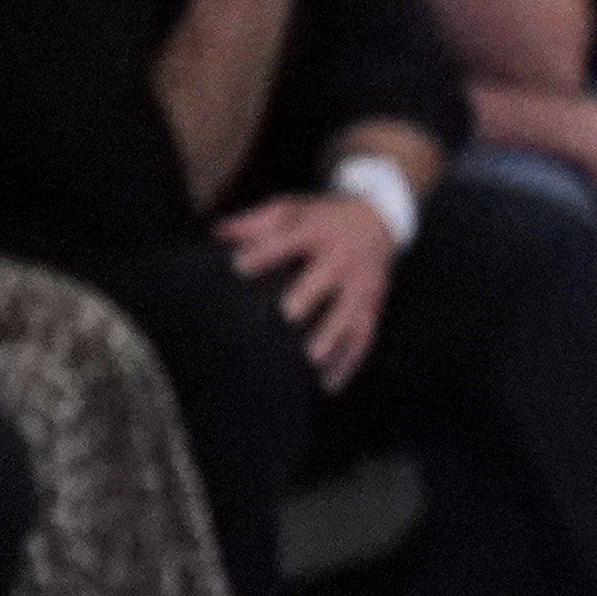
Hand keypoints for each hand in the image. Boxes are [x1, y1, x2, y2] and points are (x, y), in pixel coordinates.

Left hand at [216, 190, 397, 386]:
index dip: (266, 251)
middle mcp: (344, 258)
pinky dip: (349, 364)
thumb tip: (217, 233)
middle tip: (287, 316)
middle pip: (328, 276)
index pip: (291, 239)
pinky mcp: (373, 307)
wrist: (379, 220)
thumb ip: (256, 221)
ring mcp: (363, 285)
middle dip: (310, 294)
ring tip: (311, 359)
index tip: (239, 266)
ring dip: (333, 336)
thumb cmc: (324, 219)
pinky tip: (328, 386)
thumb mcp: (293, 208)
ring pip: (351, 313)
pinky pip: (364, 338)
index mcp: (320, 231)